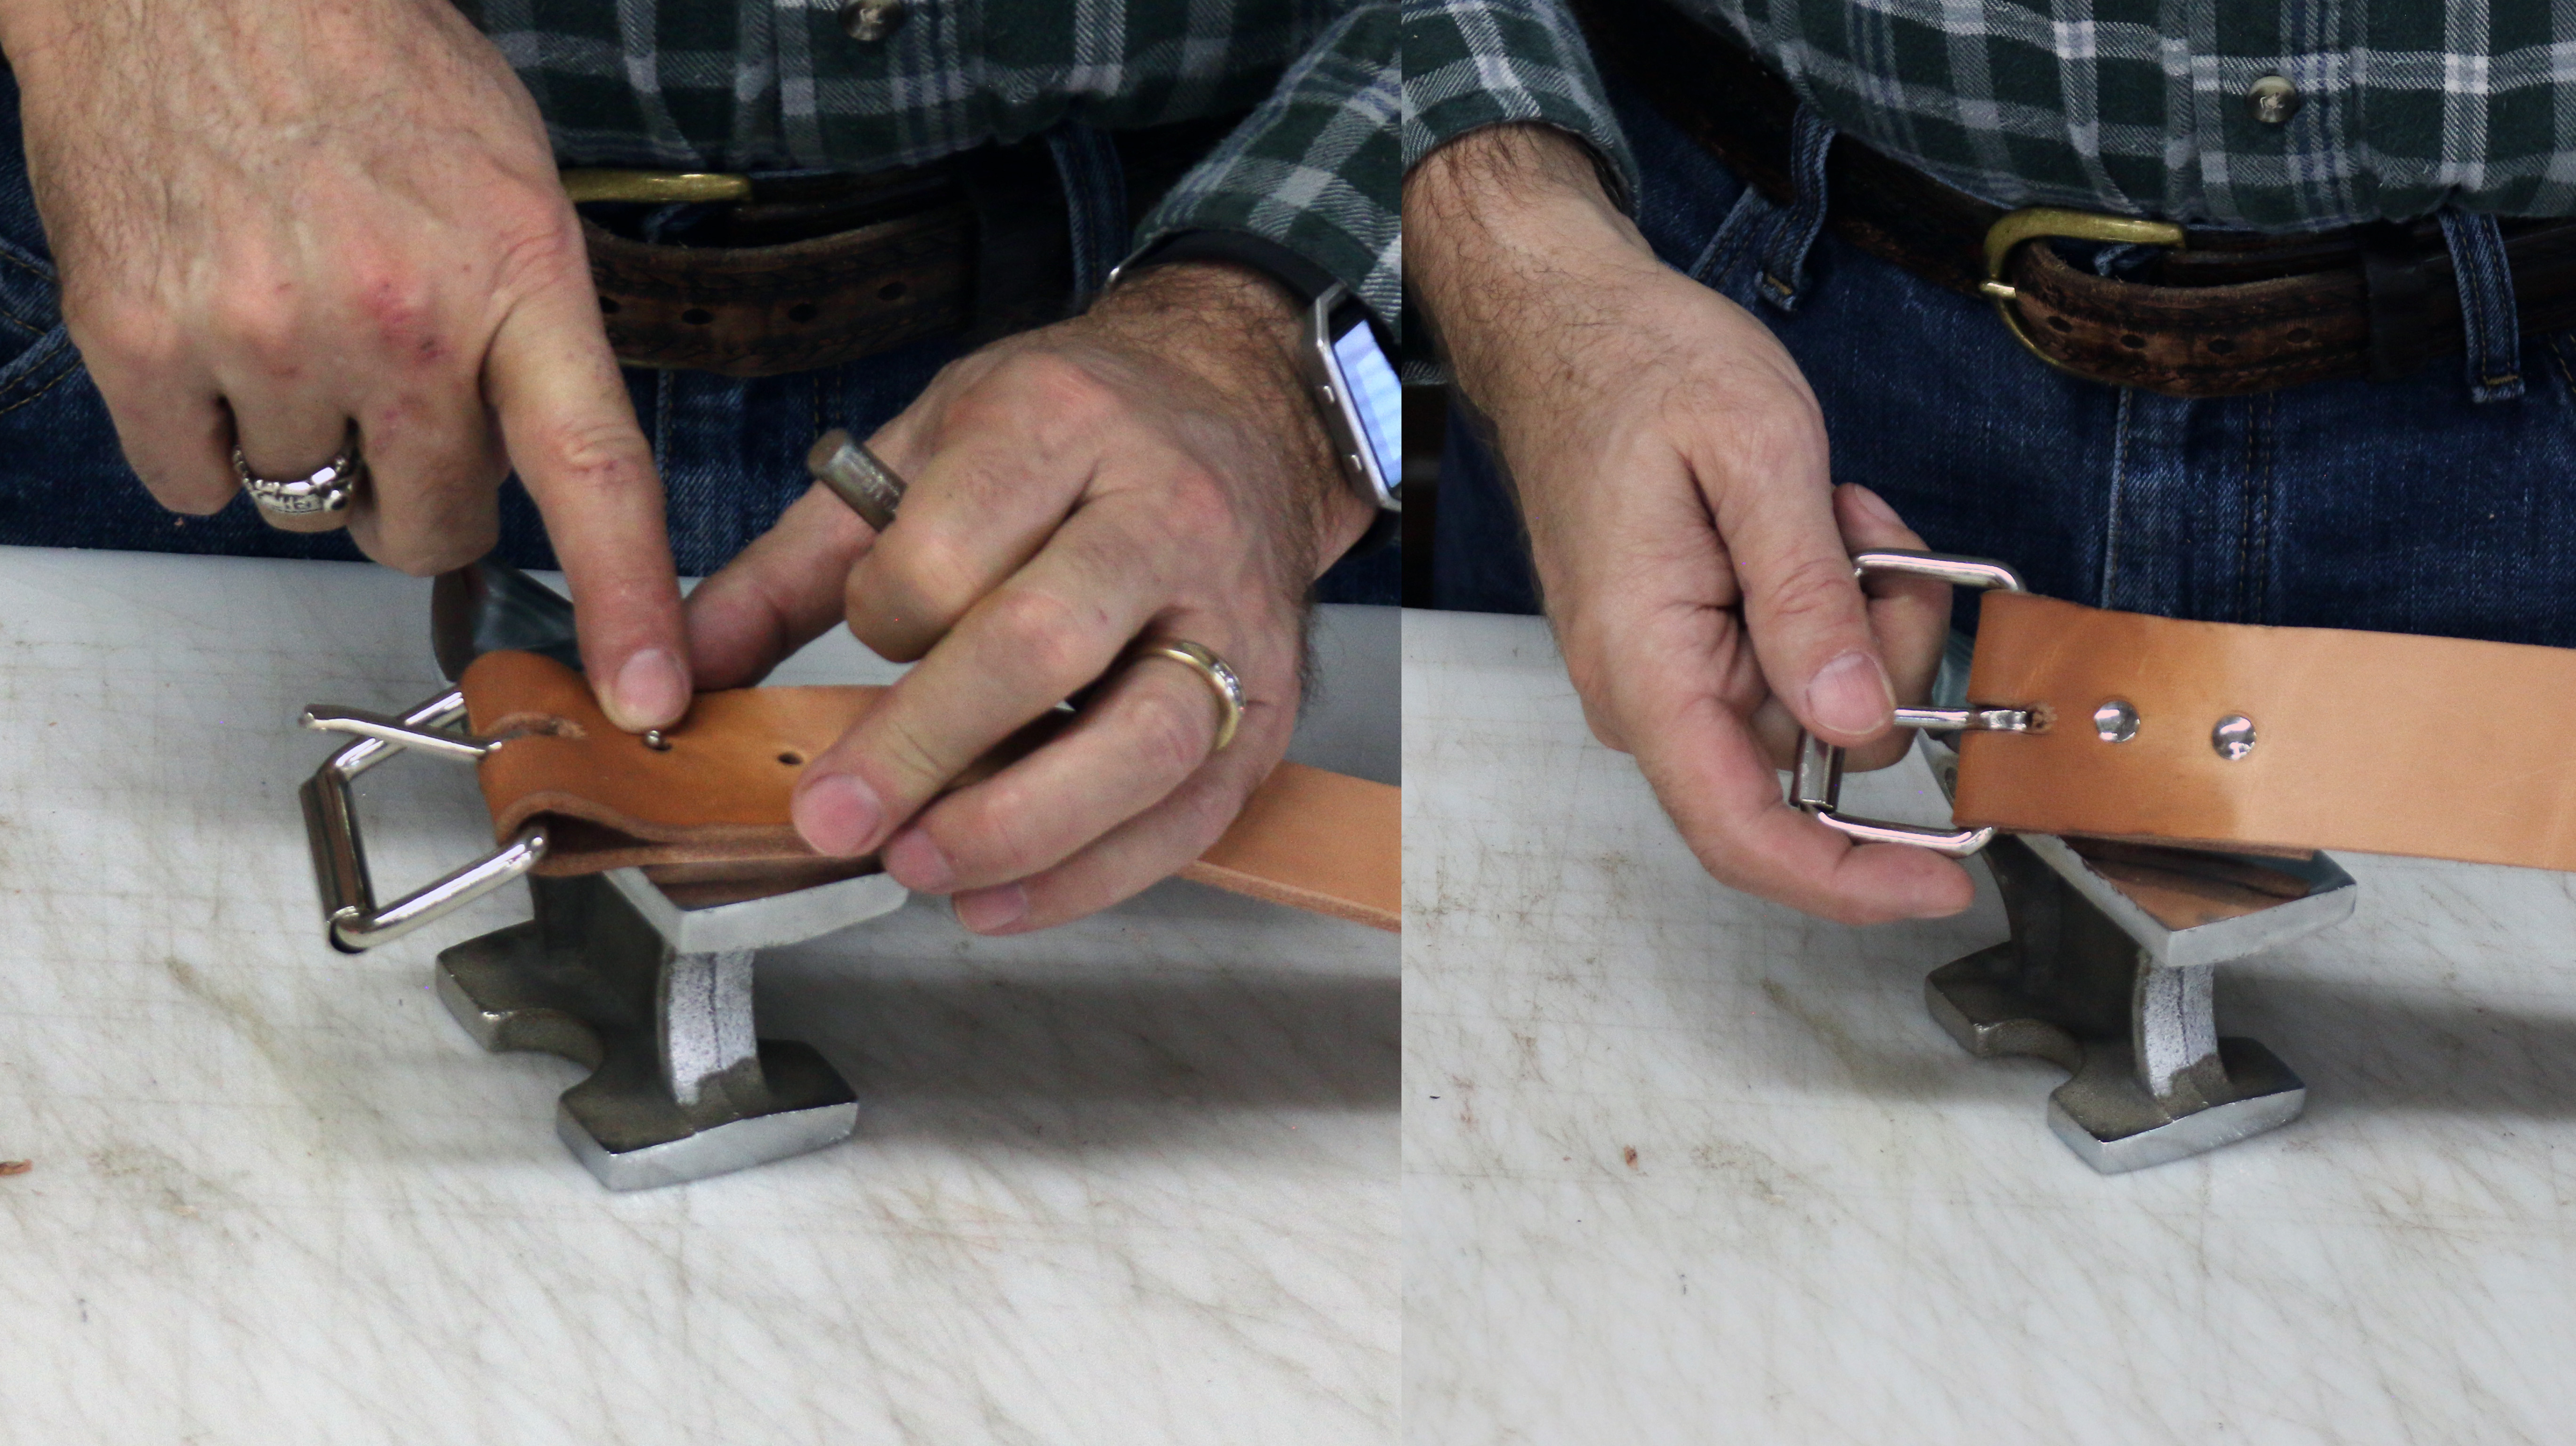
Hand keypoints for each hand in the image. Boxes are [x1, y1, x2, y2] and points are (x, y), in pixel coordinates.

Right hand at [0, 0, 689, 728]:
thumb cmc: (366, 62)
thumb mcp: (510, 185)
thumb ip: (533, 334)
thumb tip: (544, 471)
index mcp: (515, 274)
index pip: (593, 473)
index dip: (627, 601)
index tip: (648, 696)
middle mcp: (398, 319)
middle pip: (431, 524)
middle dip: (421, 490)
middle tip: (394, 395)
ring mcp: (266, 334)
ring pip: (311, 509)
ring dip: (311, 451)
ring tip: (296, 327)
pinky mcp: (144, 341)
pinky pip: (197, 482)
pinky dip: (210, 439)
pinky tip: (221, 342)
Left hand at [684, 262, 1375, 932]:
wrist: (1242, 410)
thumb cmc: (1073, 434)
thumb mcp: (927, 445)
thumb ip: (801, 564)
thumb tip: (680, 673)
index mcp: (1062, 422)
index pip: (951, 547)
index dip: (885, 616)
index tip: (866, 640)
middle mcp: (1163, 512)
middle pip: (1043, 645)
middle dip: (924, 748)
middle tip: (833, 818)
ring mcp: (1231, 614)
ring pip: (1138, 740)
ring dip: (1016, 826)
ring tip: (919, 867)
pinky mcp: (1268, 704)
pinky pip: (1188, 812)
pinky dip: (1091, 875)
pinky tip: (997, 900)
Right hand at [1406, 124, 1969, 924]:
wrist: (1567, 323)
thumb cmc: (1641, 369)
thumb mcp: (1756, 455)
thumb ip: (1807, 597)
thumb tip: (1854, 722)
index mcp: (1646, 667)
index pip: (1740, 833)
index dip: (1849, 882)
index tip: (1948, 885)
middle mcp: (1646, 693)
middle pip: (1810, 757)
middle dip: (1883, 667)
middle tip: (1884, 549)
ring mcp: (1665, 673)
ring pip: (1817, 705)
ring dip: (1863, 618)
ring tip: (1836, 512)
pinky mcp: (1690, 644)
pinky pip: (1794, 662)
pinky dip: (1835, 601)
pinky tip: (1818, 522)